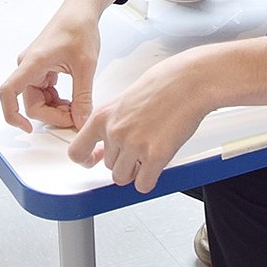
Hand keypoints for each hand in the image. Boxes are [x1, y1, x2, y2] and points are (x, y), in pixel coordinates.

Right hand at [0, 0, 129, 131]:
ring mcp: (34, 68)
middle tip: (75, 117)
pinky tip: (73, 100)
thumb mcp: (86, 65)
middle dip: (52, 114)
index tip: (27, 129)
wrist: (81, 11)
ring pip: (38, 100)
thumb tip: (80, 121)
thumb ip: (83, 96)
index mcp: (33, 62)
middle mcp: (28, 66)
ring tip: (77, 107)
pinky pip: (43, 92)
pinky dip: (57, 101)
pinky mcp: (41, 68)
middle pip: (30, 103)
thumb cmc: (79, 28)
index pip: (8, 92)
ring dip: (55, 109)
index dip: (11, 114)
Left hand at [68, 52, 210, 193]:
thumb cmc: (163, 84)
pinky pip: (143, 185)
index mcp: (103, 116)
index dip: (86, 160)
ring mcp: (133, 145)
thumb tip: (108, 142)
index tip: (94, 160)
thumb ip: (113, 122)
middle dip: (123, 160)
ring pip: (123, 178)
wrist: (189, 81)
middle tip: (140, 146)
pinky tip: (157, 163)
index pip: (77, 151)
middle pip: (107, 166)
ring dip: (135, 171)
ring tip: (148, 153)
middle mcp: (114, 131)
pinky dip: (149, 179)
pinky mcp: (155, 156)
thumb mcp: (125, 100)